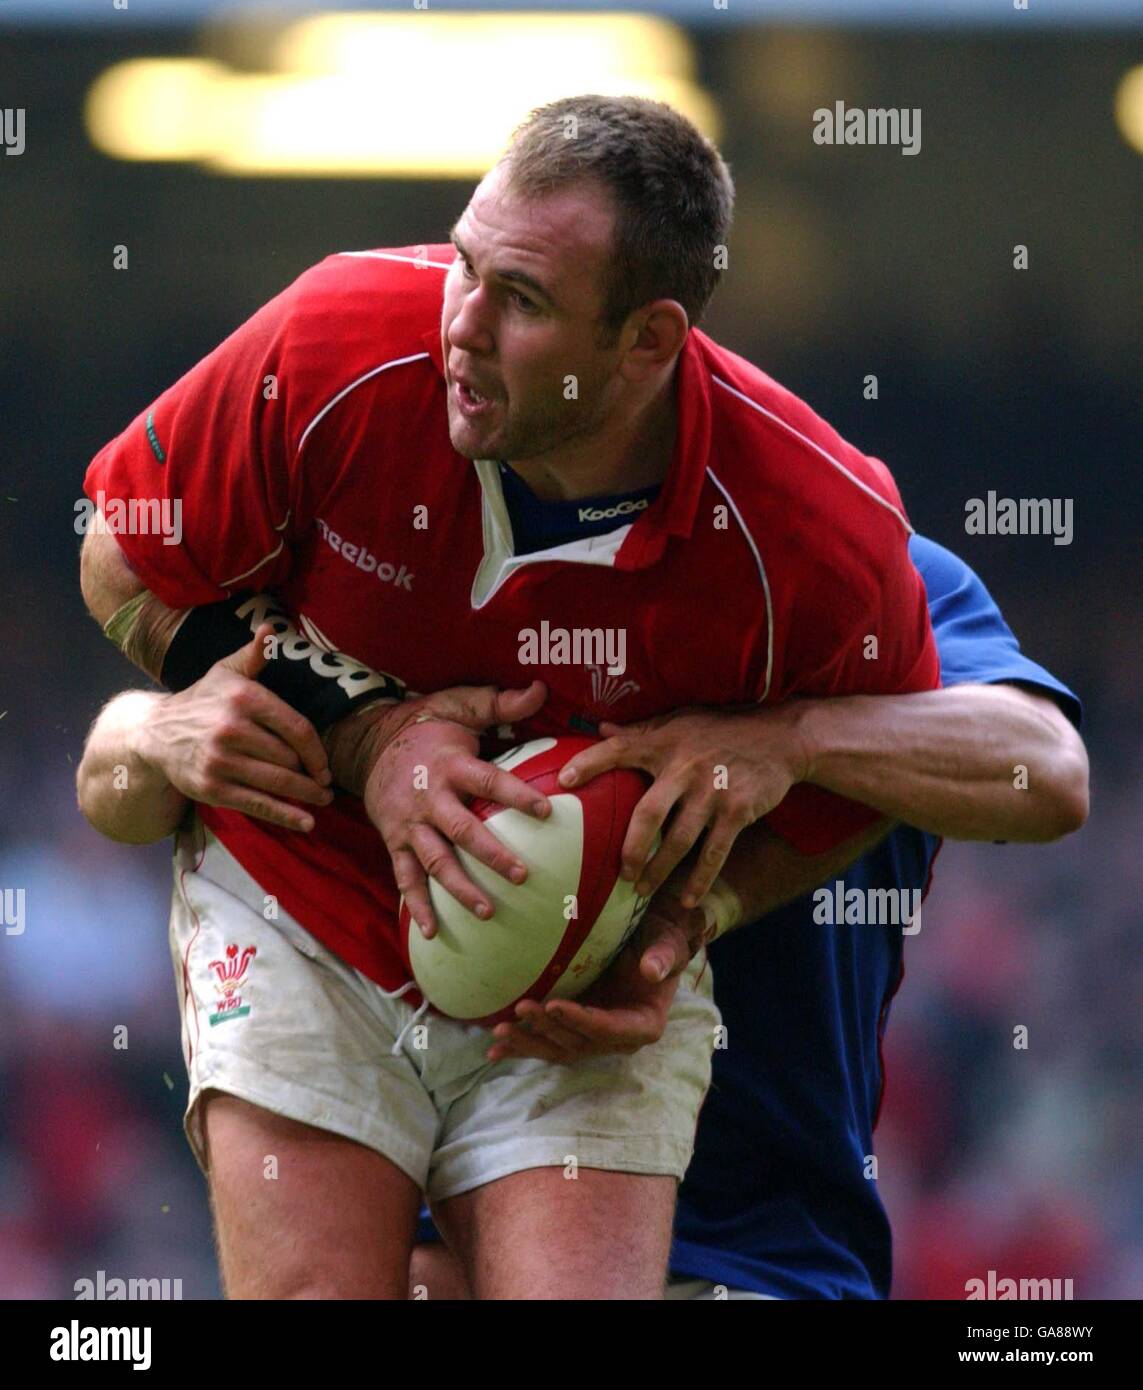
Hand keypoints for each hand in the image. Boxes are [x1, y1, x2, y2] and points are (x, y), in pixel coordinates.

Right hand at [133, 621, 333, 832]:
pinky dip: (285, 816)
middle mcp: (232, 728)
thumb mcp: (225, 672)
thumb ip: (253, 656)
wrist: (155, 733)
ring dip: (306, 796)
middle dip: (312, 774)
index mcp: (244, 698)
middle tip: (325, 785)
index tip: (326, 765)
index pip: (297, 728)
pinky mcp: (212, 788)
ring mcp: (221, 760)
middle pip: (290, 758)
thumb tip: (271, 629)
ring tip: (321, 800)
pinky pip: (257, 804)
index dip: (317, 751)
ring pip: (277, 782)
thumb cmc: (202, 700)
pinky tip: (306, 822)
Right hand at [358, 681, 552, 936]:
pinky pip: (405, 877)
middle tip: (523, 875)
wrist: (370, 741)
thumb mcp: (462, 705)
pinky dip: (417, 905)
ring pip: (436, 861)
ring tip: (488, 912)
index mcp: (451, 765)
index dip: (518, 796)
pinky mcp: (395, 841)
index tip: (548, 812)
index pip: (490, 782)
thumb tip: (542, 688)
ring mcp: (410, 824)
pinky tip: (433, 932)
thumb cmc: (430, 725)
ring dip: (460, 888)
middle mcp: (430, 798)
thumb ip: (502, 703)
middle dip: (492, 855)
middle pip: (462, 830)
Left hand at [485, 888, 708, 1064]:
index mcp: (644, 1024)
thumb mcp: (667, 944)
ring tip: (500, 1032)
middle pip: (579, 1043)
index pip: (610, 1030)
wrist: (650, 944)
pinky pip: (547, 1043)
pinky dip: (522, 1047)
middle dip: (548, 1028)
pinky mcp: (575, 1031)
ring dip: (529, 1043)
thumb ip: (663, 957)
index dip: (582, 1021)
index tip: (555, 1004)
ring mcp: (594, 1038)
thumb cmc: (660, 941)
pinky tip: (494, 1051)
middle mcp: (618, 1039)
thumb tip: (651, 970)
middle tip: (521, 1008)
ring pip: (558, 1048)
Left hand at [556, 704, 811, 907]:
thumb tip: (598, 728)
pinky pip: (714, 852)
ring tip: (642, 890)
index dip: (591, 762)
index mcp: (665, 742)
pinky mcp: (737, 811)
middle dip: (631, 848)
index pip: (620, 749)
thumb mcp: (679, 721)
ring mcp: (712, 792)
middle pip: (649, 814)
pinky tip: (688, 899)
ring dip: (660, 870)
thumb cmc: (722, 728)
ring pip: (679, 841)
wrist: (780, 737)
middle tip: (619, 874)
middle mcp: (686, 768)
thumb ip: (640, 730)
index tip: (564, 780)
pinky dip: (700, 879)